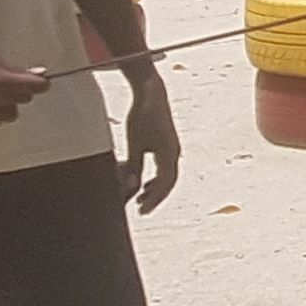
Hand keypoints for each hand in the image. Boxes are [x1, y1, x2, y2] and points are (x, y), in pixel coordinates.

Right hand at [0, 45, 49, 127]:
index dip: (40, 82)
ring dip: (9, 104)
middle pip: (25, 99)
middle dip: (22, 91)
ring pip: (11, 113)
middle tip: (10, 81)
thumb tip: (38, 73)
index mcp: (5, 82)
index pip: (38, 87)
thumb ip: (17, 69)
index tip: (39, 79)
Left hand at [120, 73, 181, 212]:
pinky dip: (155, 178)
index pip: (164, 184)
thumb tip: (131, 188)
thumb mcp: (133, 143)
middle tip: (140, 210)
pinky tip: (144, 183)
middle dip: (155, 198)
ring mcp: (173, 149)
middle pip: (168, 183)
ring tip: (140, 200)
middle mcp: (174, 153)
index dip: (154, 200)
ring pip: (167, 176)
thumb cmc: (142, 116)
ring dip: (155, 189)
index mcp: (168, 154)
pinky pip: (165, 168)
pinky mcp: (168, 145)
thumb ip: (134, 166)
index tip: (141, 211)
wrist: (152, 93)